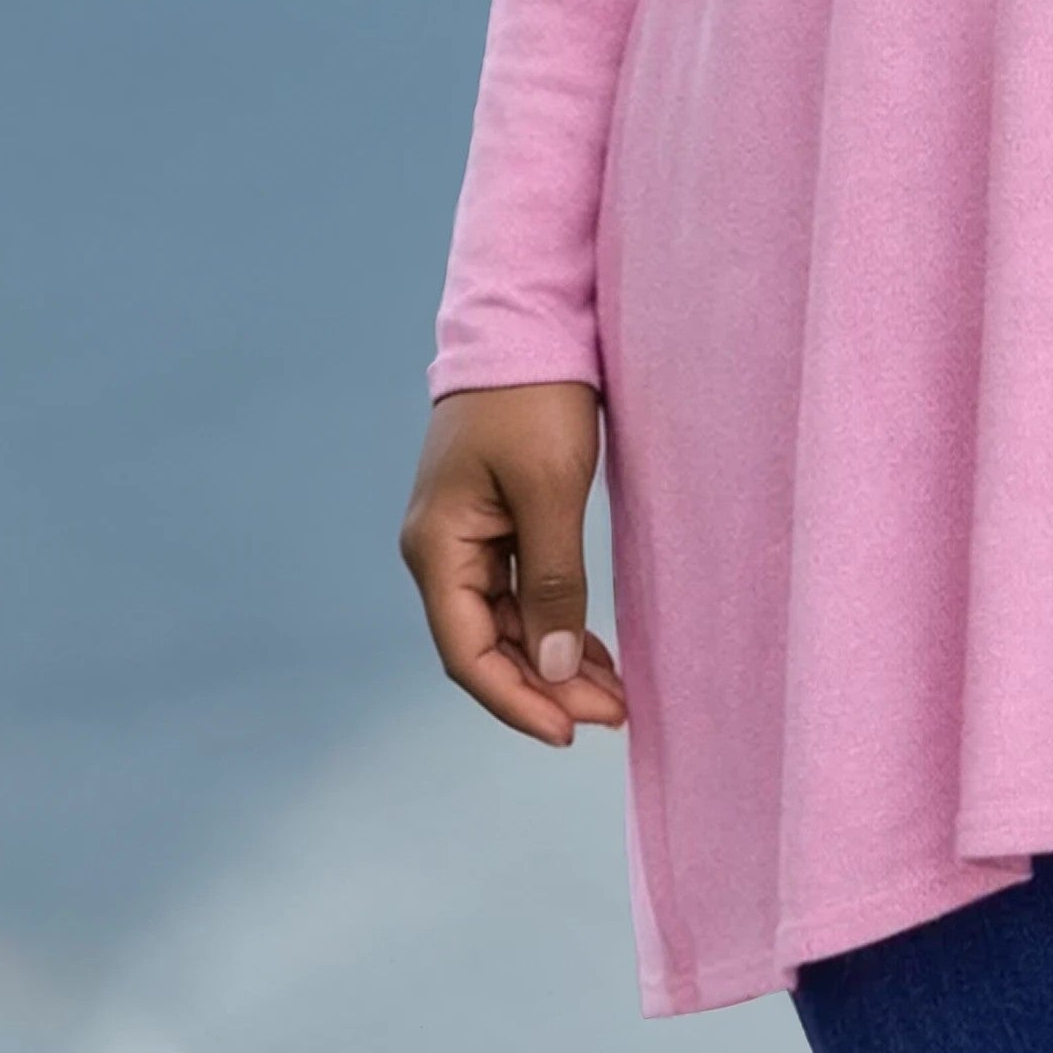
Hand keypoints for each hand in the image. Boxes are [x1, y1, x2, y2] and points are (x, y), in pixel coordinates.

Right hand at [400, 382, 628, 745]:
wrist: (527, 320)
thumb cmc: (534, 398)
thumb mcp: (550, 490)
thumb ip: (550, 582)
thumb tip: (548, 670)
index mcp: (438, 547)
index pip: (468, 653)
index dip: (516, 701)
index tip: (570, 732)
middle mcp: (441, 550)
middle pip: (487, 645)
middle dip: (546, 687)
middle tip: (614, 715)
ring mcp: (466, 536)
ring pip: (507, 623)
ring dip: (554, 661)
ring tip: (613, 695)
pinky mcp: (495, 520)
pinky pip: (520, 591)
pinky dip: (554, 622)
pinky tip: (591, 649)